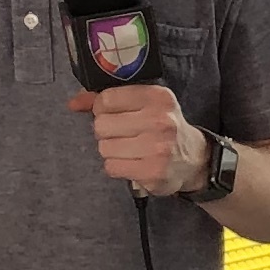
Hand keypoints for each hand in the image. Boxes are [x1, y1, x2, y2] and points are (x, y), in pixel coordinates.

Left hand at [70, 80, 199, 197]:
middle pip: (101, 125)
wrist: (195, 159)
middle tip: (125, 134)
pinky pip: (112, 167)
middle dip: (107, 132)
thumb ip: (107, 100)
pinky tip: (133, 163)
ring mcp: (157, 148)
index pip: (106, 99)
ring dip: (113, 151)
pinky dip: (118, 167)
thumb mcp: (143, 104)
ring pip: (104, 148)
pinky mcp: (153, 172)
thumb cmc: (163, 127)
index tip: (115, 114)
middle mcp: (160, 120)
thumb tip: (74, 103)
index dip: (103, 109)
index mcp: (157, 97)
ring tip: (131, 150)